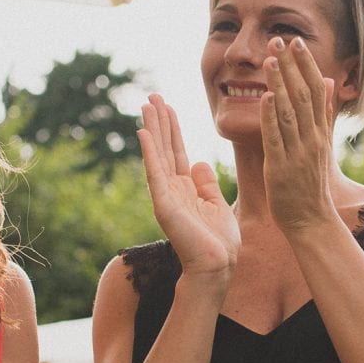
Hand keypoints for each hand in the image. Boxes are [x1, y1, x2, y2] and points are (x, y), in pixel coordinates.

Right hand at [138, 94, 238, 279]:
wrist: (218, 266)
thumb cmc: (219, 242)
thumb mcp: (217, 204)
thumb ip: (207, 184)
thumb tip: (199, 163)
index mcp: (186, 188)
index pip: (176, 151)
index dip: (172, 128)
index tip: (167, 106)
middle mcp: (173, 189)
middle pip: (163, 148)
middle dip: (159, 121)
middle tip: (151, 96)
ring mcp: (166, 196)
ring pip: (157, 155)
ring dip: (152, 129)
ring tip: (147, 105)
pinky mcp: (164, 205)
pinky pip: (155, 173)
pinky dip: (149, 153)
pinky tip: (144, 132)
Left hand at [259, 37, 338, 233]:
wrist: (312, 221)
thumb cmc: (312, 185)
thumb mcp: (323, 145)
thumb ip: (325, 114)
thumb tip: (330, 82)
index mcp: (320, 133)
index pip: (316, 91)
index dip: (306, 65)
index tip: (296, 42)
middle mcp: (312, 139)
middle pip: (303, 95)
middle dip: (291, 66)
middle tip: (280, 39)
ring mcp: (297, 153)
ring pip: (290, 112)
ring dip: (280, 84)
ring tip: (270, 59)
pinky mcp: (281, 168)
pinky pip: (276, 139)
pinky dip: (271, 117)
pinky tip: (266, 97)